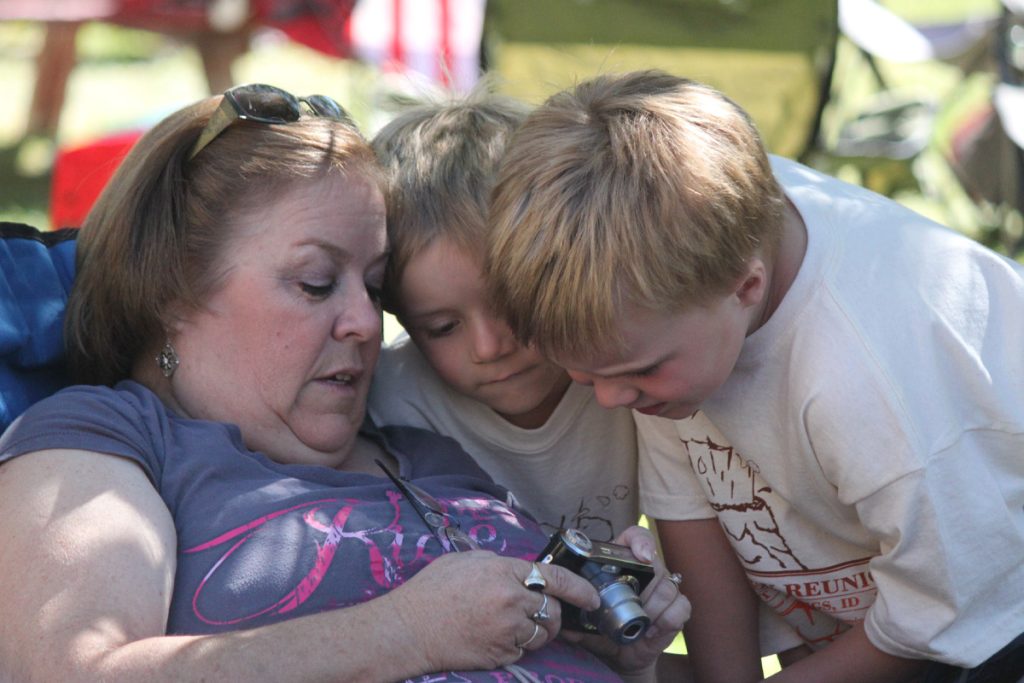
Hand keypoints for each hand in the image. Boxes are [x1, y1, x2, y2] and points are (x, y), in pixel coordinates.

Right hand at [387, 550, 600, 672]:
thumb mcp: (465, 560)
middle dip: (553, 614)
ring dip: (535, 632)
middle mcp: (510, 600)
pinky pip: (522, 652)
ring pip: (541, 635)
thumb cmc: (431, 591)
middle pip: (553, 611)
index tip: (592, 597)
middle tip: (538, 613)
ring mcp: (506, 630)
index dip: (580, 588)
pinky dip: (515, 648)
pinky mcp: (499, 655)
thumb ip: (497, 563)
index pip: (555, 577)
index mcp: (503, 571)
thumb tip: (518, 569)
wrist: (407, 629)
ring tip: (511, 626)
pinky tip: (494, 639)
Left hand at [562, 525, 691, 675]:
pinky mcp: (676, 609)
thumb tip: (559, 606)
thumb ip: (570, 609)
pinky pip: (681, 607)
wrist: (619, 652)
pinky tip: (651, 631)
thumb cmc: (599, 628)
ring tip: (639, 622)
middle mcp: (647, 571)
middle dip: (644, 589)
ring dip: (653, 608)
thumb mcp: (581, 617)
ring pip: (668, 588)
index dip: (641, 542)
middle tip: (632, 607)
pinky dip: (666, 620)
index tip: (643, 556)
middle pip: (656, 565)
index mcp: (622, 562)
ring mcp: (664, 588)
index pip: (636, 536)